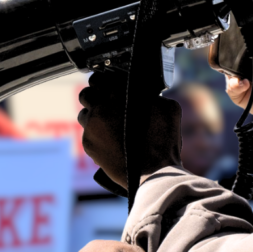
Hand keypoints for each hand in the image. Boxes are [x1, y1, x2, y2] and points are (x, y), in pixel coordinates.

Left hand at [78, 71, 181, 189]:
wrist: (155, 173)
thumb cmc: (164, 140)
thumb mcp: (169, 108)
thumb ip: (152, 95)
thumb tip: (145, 91)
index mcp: (119, 94)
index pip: (100, 79)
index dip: (104, 81)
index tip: (109, 85)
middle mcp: (101, 107)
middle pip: (86, 93)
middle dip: (94, 96)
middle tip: (104, 101)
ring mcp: (92, 127)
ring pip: (83, 113)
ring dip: (93, 114)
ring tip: (107, 122)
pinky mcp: (88, 144)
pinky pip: (87, 132)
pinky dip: (96, 133)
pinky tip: (109, 138)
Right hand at [216, 2, 252, 130]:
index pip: (244, 34)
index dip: (243, 26)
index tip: (244, 17)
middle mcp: (246, 62)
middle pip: (231, 48)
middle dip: (233, 43)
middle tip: (245, 44)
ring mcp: (240, 77)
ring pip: (226, 65)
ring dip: (236, 64)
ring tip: (249, 66)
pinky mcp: (238, 93)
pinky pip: (231, 84)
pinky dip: (237, 83)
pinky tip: (247, 82)